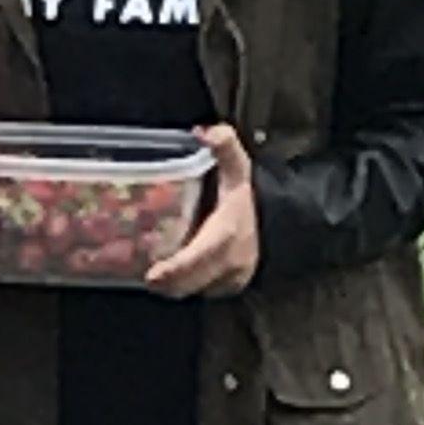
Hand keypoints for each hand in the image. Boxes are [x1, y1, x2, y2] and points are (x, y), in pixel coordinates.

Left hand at [144, 120, 261, 297]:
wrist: (280, 224)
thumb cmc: (249, 198)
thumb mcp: (239, 169)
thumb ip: (224, 147)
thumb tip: (205, 133)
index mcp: (228, 234)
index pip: (200, 258)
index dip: (175, 270)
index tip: (152, 276)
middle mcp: (231, 263)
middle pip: (190, 283)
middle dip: (165, 283)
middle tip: (143, 275)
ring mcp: (230, 280)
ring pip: (192, 290)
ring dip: (171, 286)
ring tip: (149, 276)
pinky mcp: (228, 289)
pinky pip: (200, 292)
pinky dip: (183, 287)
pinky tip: (168, 279)